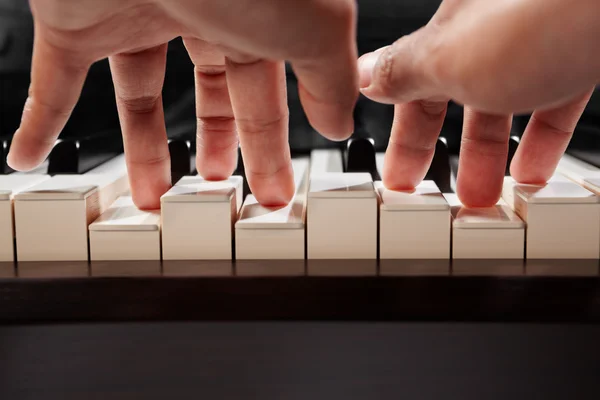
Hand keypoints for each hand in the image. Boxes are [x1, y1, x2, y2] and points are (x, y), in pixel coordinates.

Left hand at [7, 0, 357, 208]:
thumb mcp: (317, 29)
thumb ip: (333, 77)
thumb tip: (340, 119)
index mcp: (256, 19)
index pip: (263, 98)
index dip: (269, 148)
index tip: (273, 189)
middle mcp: (199, 15)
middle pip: (208, 100)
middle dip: (216, 152)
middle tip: (218, 194)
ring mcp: (136, 15)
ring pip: (140, 96)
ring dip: (145, 151)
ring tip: (152, 198)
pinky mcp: (76, 20)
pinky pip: (55, 81)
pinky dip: (42, 120)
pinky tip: (35, 152)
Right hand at [358, 0, 599, 206]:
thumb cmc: (542, 15)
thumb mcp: (449, 58)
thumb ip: (403, 72)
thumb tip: (365, 77)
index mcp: (450, 30)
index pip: (412, 88)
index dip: (404, 138)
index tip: (398, 176)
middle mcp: (489, 32)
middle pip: (455, 101)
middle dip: (444, 154)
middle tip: (436, 193)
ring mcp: (536, 45)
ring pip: (504, 106)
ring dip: (491, 157)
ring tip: (485, 196)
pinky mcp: (579, 55)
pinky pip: (552, 107)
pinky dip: (540, 143)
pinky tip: (536, 170)